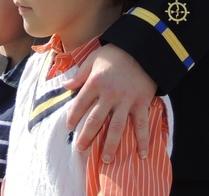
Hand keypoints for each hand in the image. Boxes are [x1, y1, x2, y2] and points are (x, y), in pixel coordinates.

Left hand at [62, 44, 156, 161]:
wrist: (142, 49)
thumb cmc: (115, 53)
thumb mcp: (93, 59)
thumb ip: (80, 75)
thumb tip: (65, 86)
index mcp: (95, 82)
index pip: (80, 103)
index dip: (73, 116)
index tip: (68, 127)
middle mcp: (110, 94)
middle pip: (95, 119)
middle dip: (86, 136)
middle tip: (80, 149)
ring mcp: (126, 100)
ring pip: (117, 127)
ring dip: (111, 144)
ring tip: (106, 159)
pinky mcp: (142, 103)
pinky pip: (141, 125)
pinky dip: (143, 140)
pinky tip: (142, 155)